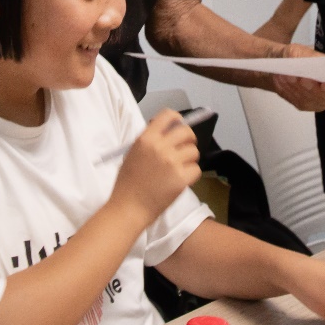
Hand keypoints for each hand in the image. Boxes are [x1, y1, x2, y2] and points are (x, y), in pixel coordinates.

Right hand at [111, 109, 199, 224]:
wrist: (128, 208)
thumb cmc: (128, 183)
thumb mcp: (133, 154)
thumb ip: (150, 142)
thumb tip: (169, 133)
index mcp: (146, 139)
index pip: (168, 116)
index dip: (177, 119)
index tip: (178, 126)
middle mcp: (160, 147)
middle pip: (187, 132)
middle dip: (189, 140)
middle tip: (184, 149)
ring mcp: (172, 162)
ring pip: (194, 152)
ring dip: (189, 159)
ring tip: (179, 169)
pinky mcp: (181, 178)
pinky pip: (196, 169)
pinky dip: (191, 175)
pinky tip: (180, 180)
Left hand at [272, 43, 324, 111]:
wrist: (284, 63)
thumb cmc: (299, 56)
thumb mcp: (300, 50)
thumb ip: (306, 57)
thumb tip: (305, 64)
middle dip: (312, 87)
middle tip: (301, 79)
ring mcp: (318, 102)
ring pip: (309, 98)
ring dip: (297, 88)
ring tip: (286, 76)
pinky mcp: (303, 105)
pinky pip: (296, 100)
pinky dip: (288, 90)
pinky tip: (281, 80)